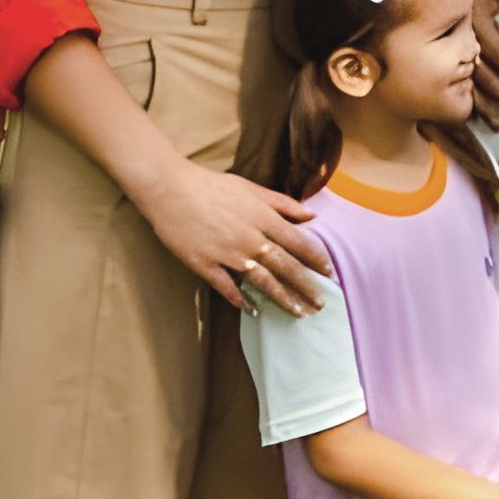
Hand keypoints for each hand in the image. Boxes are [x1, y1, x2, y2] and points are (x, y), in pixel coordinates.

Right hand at [133, 163, 323, 311]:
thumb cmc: (212, 185)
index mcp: (263, 217)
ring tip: (298, 312)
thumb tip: (311, 214)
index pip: (298, 242)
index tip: (329, 273)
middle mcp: (249, 238)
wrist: (169, 188)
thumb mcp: (251, 188)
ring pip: (262, 281)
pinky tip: (252, 311)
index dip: (316, 260)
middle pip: (285, 267)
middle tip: (321, 304)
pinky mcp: (204, 264)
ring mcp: (227, 253)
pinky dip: (240, 300)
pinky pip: (226, 287)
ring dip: (282, 299)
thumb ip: (282, 203)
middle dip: (306, 287)